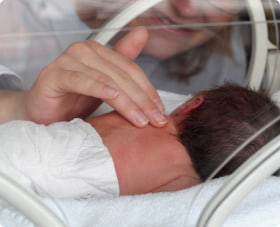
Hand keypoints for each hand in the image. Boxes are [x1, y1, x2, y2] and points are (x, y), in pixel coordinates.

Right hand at [23, 28, 165, 126]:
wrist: (43, 113)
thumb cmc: (74, 100)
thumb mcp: (105, 86)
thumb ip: (123, 64)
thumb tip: (142, 33)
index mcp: (99, 52)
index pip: (131, 70)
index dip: (148, 90)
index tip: (160, 111)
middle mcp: (85, 51)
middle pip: (122, 76)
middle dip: (142, 100)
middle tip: (155, 120)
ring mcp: (69, 61)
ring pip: (107, 80)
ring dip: (127, 101)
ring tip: (141, 119)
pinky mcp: (55, 75)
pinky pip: (82, 80)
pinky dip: (98, 88)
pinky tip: (113, 97)